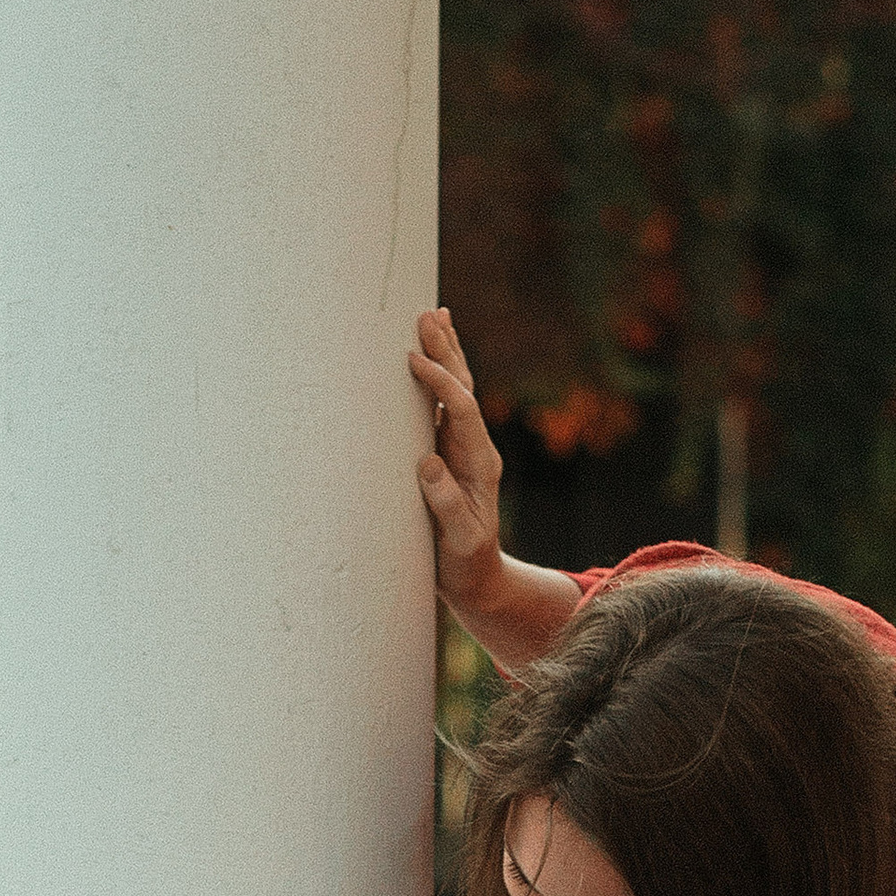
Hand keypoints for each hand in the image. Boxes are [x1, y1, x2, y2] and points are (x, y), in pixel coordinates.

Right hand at [410, 308, 504, 607]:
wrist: (476, 580)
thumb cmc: (465, 564)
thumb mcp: (458, 540)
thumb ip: (446, 504)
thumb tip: (428, 463)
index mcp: (480, 462)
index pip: (462, 409)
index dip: (440, 383)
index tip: (414, 360)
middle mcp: (474, 448)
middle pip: (464, 388)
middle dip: (446, 351)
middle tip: (427, 315)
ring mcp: (463, 449)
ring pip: (457, 391)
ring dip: (446, 354)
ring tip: (434, 316)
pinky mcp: (449, 455)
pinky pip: (444, 408)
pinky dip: (438, 379)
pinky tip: (429, 357)